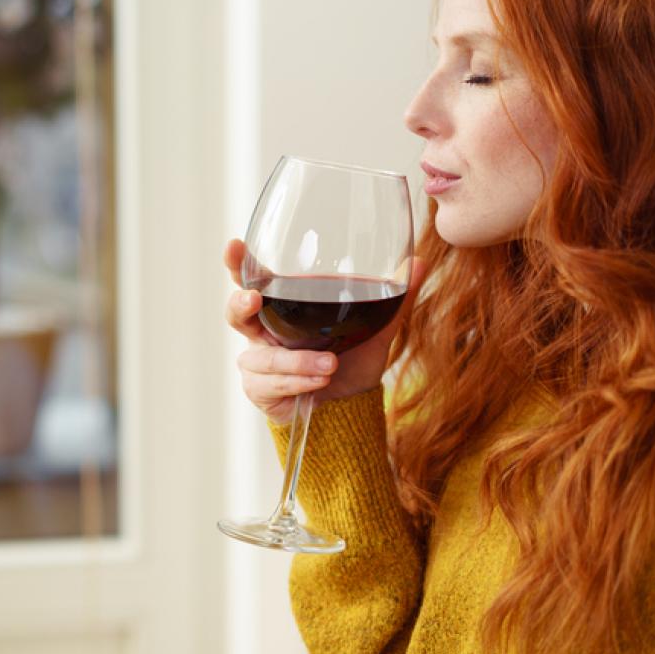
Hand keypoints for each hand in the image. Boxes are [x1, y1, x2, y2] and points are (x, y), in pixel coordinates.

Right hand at [223, 238, 426, 424]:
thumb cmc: (354, 361)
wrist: (351, 408)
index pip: (252, 279)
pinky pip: (270, 383)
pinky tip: (318, 382)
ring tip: (329, 365)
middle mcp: (264, 331)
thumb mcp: (377, 328)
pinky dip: (297, 381)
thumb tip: (421, 262)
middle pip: (236, 312)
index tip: (234, 245)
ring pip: (261, 355)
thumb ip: (395, 297)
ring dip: (295, 360)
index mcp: (283, 307)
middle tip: (254, 299)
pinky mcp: (261, 390)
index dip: (237, 262)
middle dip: (240, 303)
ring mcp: (259, 362)